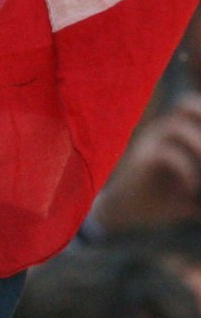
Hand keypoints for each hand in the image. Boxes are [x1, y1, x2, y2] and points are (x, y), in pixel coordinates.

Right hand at [94, 94, 200, 233]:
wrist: (123, 213)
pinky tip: (189, 189)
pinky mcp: (140, 161)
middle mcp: (160, 132)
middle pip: (187, 105)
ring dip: (199, 146)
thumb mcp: (190, 189)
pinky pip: (167, 155)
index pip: (193, 108)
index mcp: (174, 134)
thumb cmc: (159, 198)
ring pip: (177, 128)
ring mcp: (149, 144)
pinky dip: (186, 171)